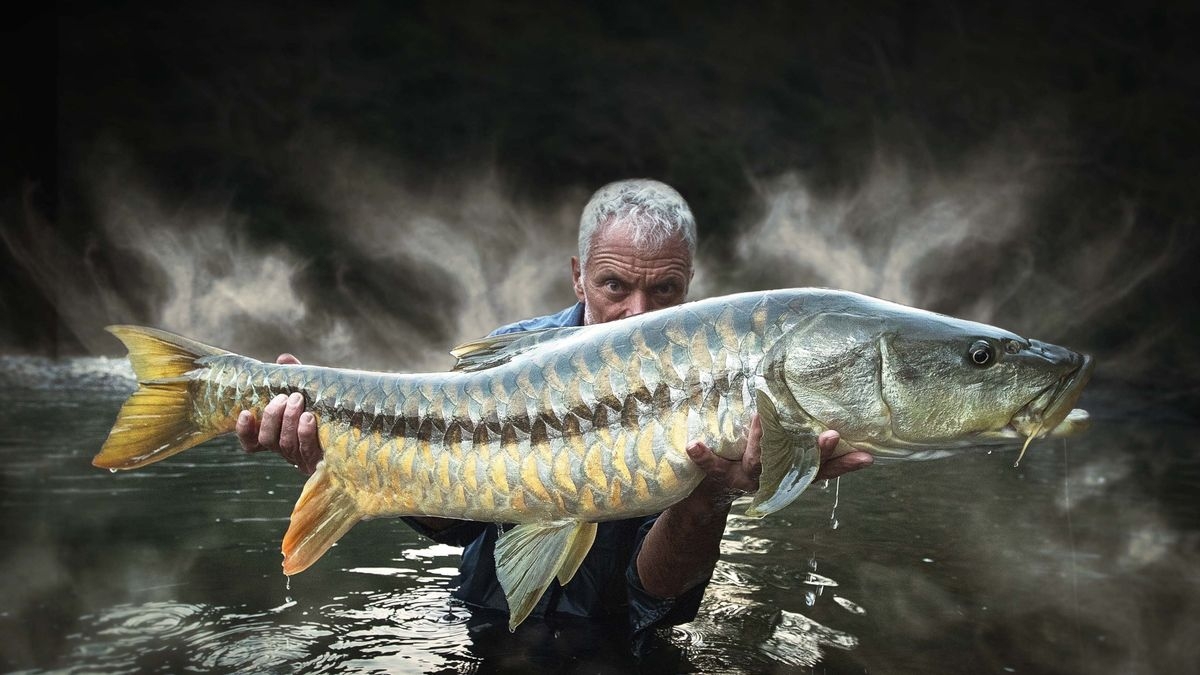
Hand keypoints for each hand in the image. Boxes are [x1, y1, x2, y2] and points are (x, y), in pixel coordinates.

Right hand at [235, 353, 322, 474]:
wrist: (361, 428)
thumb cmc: (328, 408)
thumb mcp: (310, 392)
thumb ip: (294, 377)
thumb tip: (283, 359)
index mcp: (279, 436)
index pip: (252, 442)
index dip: (244, 431)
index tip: (245, 412)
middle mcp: (287, 450)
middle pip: (268, 440)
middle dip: (272, 417)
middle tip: (283, 397)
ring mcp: (303, 459)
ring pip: (286, 444)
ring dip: (289, 420)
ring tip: (297, 399)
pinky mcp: (321, 462)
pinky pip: (308, 451)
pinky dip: (305, 433)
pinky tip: (309, 417)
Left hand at [684, 415, 873, 498]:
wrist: (717, 492)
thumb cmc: (758, 463)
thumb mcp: (785, 458)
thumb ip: (806, 443)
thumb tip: (843, 415)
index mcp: (792, 475)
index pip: (824, 470)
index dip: (844, 465)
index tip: (865, 457)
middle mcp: (775, 479)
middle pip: (798, 468)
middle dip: (815, 453)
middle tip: (833, 435)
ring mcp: (748, 478)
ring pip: (759, 462)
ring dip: (762, 441)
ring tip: (761, 416)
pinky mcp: (722, 475)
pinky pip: (713, 467)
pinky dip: (704, 457)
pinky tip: (694, 446)